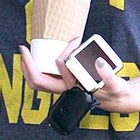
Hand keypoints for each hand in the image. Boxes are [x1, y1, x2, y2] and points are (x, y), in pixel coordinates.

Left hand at [20, 42, 138, 113]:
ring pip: (38, 81)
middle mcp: (64, 89)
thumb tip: (98, 62)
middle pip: (38, 82)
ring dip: (29, 67)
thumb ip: (109, 76)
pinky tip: (38, 55)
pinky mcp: (64, 80)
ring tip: (26, 52)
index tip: (71, 42)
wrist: (116, 97)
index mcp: (73, 90)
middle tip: (24, 49)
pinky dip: (38, 66)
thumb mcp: (116, 85)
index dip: (60, 56)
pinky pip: (45, 76)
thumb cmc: (115, 92)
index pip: (61, 73)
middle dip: (27, 66)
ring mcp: (62, 85)